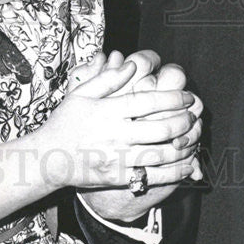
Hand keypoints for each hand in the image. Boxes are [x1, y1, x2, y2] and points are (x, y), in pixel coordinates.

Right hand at [77, 59, 203, 223]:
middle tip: (194, 116)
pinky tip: (188, 164)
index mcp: (109, 111)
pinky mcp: (120, 177)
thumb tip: (132, 65)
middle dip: (184, 121)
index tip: (188, 98)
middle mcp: (116, 135)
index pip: (149, 102)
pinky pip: (154, 176)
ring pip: (162, 154)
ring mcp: (119, 158)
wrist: (49, 158)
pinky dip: (176, 171)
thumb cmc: (66, 122)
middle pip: (161, 128)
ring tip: (195, 137)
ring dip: (185, 146)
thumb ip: (108, 78)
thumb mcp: (81, 93)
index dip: (173, 99)